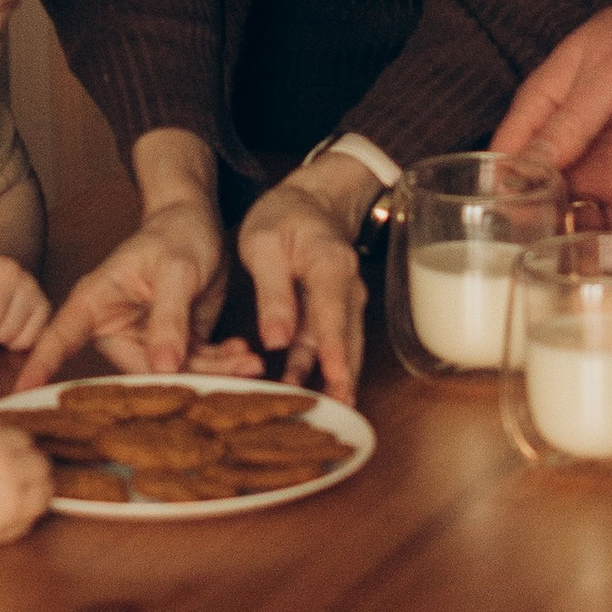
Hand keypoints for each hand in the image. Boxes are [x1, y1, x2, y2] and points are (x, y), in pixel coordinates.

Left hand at [0, 409, 55, 545]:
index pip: (46, 492)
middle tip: (17, 476)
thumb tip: (40, 513)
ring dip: (17, 450)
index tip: (30, 492)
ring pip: (26, 442)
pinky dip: (0, 437)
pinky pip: (5, 428)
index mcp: (9, 504)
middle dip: (33, 471)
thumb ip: (17, 526)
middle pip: (42, 465)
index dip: (39, 493)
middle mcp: (6, 473)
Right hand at [32, 195, 245, 381]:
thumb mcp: (175, 270)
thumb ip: (169, 317)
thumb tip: (164, 367)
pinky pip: (194, 365)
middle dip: (183, 377)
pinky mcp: (174, 344)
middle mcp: (115, 326)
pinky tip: (244, 353)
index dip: (40, 365)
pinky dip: (222, 363)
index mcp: (96, 302)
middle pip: (138, 371)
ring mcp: (145, 339)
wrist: (202, 223)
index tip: (18, 394)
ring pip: (173, 373)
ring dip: (214, 371)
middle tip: (233, 372)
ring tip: (250, 362)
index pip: (61, 336)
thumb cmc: (178, 233)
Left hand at [237, 163, 373, 402]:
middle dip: (345, 375)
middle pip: (348, 337)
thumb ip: (272, 293)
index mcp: (330, 265)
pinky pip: (326, 343)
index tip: (337, 377)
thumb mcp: (263, 245)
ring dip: (333, 377)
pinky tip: (300, 388)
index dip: (335, 348)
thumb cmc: (283, 217)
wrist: (309, 202)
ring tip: (322, 409)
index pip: (333, 311)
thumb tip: (277, 340)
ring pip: (341, 345)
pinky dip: (317, 367)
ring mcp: (343, 301)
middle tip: (338, 410)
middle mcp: (346, 287)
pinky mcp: (332, 311)